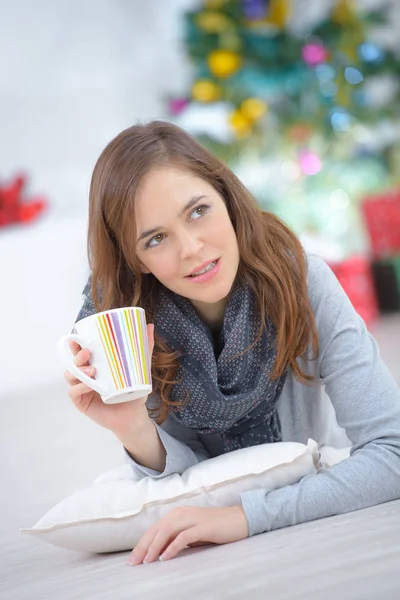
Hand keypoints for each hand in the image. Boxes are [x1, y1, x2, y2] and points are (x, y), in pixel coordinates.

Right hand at [64, 323, 154, 433]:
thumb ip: (144, 349)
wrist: (134, 417)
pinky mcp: (81, 402)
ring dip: (78, 370)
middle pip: (73, 361)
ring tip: (93, 370)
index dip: (76, 342)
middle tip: (88, 352)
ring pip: (70, 375)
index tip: (79, 334)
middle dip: (77, 354)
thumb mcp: (141, 369)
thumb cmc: (134, 392)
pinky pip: (74, 392)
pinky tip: (89, 385)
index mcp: (95, 364)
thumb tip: (149, 326)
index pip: (81, 350)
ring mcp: (81, 388)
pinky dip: (80, 387)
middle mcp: (85, 375)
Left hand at [128, 505, 248, 565]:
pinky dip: (172, 547)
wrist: (239, 520)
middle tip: (134, 563)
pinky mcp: (203, 527)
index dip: (142, 543)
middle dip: (143, 546)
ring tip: (146, 561)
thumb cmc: (215, 528)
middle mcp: (182, 513)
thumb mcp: (192, 533)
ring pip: (167, 531)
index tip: (133, 559)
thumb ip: (176, 538)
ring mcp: (192, 519)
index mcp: (177, 514)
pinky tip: (165, 557)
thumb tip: (159, 552)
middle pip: (157, 529)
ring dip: (154, 547)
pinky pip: (183, 537)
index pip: (154, 529)